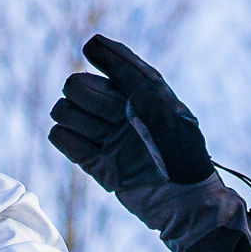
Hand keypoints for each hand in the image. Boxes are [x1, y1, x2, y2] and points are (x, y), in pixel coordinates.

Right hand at [47, 35, 250, 251]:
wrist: (185, 204)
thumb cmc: (181, 155)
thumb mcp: (164, 114)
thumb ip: (136, 85)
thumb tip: (99, 52)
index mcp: (146, 97)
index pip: (119, 65)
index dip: (105, 54)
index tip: (91, 46)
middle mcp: (124, 114)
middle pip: (83, 87)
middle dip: (88, 94)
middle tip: (109, 112)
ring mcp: (110, 138)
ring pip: (69, 112)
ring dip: (73, 116)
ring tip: (96, 132)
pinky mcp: (100, 164)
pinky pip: (67, 142)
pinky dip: (65, 138)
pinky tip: (70, 137)